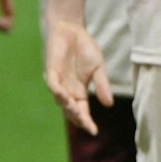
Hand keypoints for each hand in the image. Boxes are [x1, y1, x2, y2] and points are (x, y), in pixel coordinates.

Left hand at [44, 17, 112, 134]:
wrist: (72, 30)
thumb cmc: (85, 48)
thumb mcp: (98, 68)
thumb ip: (102, 85)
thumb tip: (109, 105)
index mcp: (80, 92)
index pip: (82, 111)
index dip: (87, 122)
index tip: (94, 131)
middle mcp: (68, 90)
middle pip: (70, 110)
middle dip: (77, 118)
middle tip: (85, 124)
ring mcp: (59, 81)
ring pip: (60, 100)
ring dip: (67, 107)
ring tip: (76, 112)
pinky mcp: (51, 71)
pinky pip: (53, 84)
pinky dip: (57, 91)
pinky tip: (64, 96)